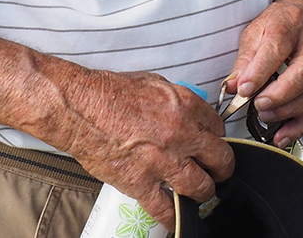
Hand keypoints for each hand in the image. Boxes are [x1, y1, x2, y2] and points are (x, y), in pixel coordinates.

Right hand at [55, 70, 231, 228]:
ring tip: (202, 192)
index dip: (218, 139)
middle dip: (223, 168)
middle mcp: (180, 134)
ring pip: (201, 186)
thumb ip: (178, 102)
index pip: (219, 128)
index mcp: (186, 107)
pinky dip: (173, 217)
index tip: (214, 145)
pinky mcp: (140, 182)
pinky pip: (165, 209)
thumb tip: (189, 114)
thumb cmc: (110, 92)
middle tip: (219, 171)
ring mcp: (162, 161)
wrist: (79, 107)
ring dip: (204, 192)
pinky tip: (176, 218)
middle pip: (220, 159)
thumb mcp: (156, 84)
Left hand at [225, 0, 302, 147]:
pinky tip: (283, 135)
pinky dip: (302, 125)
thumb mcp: (256, 32)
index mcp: (290, 25)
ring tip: (266, 116)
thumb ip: (244, 61)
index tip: (243, 90)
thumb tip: (232, 87)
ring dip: (290, 111)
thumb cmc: (281, 24)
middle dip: (280, 94)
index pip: (277, 48)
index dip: (259, 72)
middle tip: (258, 105)